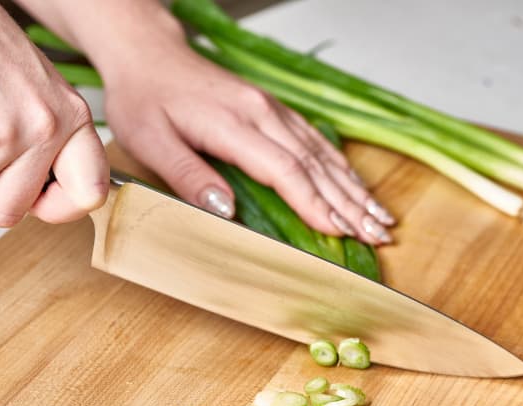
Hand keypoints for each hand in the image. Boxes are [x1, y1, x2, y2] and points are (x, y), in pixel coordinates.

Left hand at [101, 43, 394, 243]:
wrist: (148, 53)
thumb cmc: (143, 97)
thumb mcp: (150, 142)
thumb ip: (188, 176)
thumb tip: (226, 211)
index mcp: (233, 123)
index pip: (284, 169)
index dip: (314, 204)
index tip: (340, 232)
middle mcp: (261, 112)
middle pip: (314, 163)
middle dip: (349, 202)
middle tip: (378, 235)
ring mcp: (269, 108)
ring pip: (321, 151)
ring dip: (353, 186)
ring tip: (379, 216)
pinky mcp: (270, 108)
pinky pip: (313, 138)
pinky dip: (338, 164)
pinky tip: (353, 182)